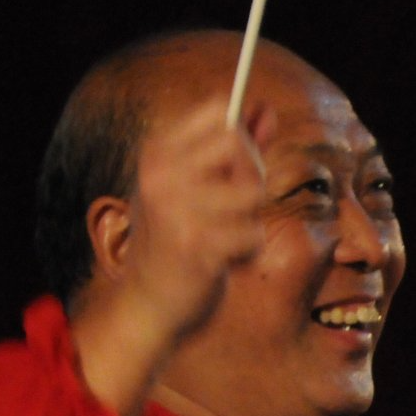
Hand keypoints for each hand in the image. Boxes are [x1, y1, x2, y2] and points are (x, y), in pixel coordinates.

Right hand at [123, 97, 271, 341]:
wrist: (148, 306)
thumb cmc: (174, 244)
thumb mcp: (192, 189)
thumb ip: (232, 152)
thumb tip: (266, 110)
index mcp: (157, 153)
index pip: (219, 112)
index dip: (242, 138)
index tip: (237, 168)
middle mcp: (163, 175)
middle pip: (240, 146)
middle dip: (253, 177)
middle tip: (236, 209)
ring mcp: (178, 210)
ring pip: (253, 193)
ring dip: (251, 222)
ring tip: (227, 239)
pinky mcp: (198, 248)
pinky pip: (253, 236)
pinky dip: (248, 253)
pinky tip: (225, 263)